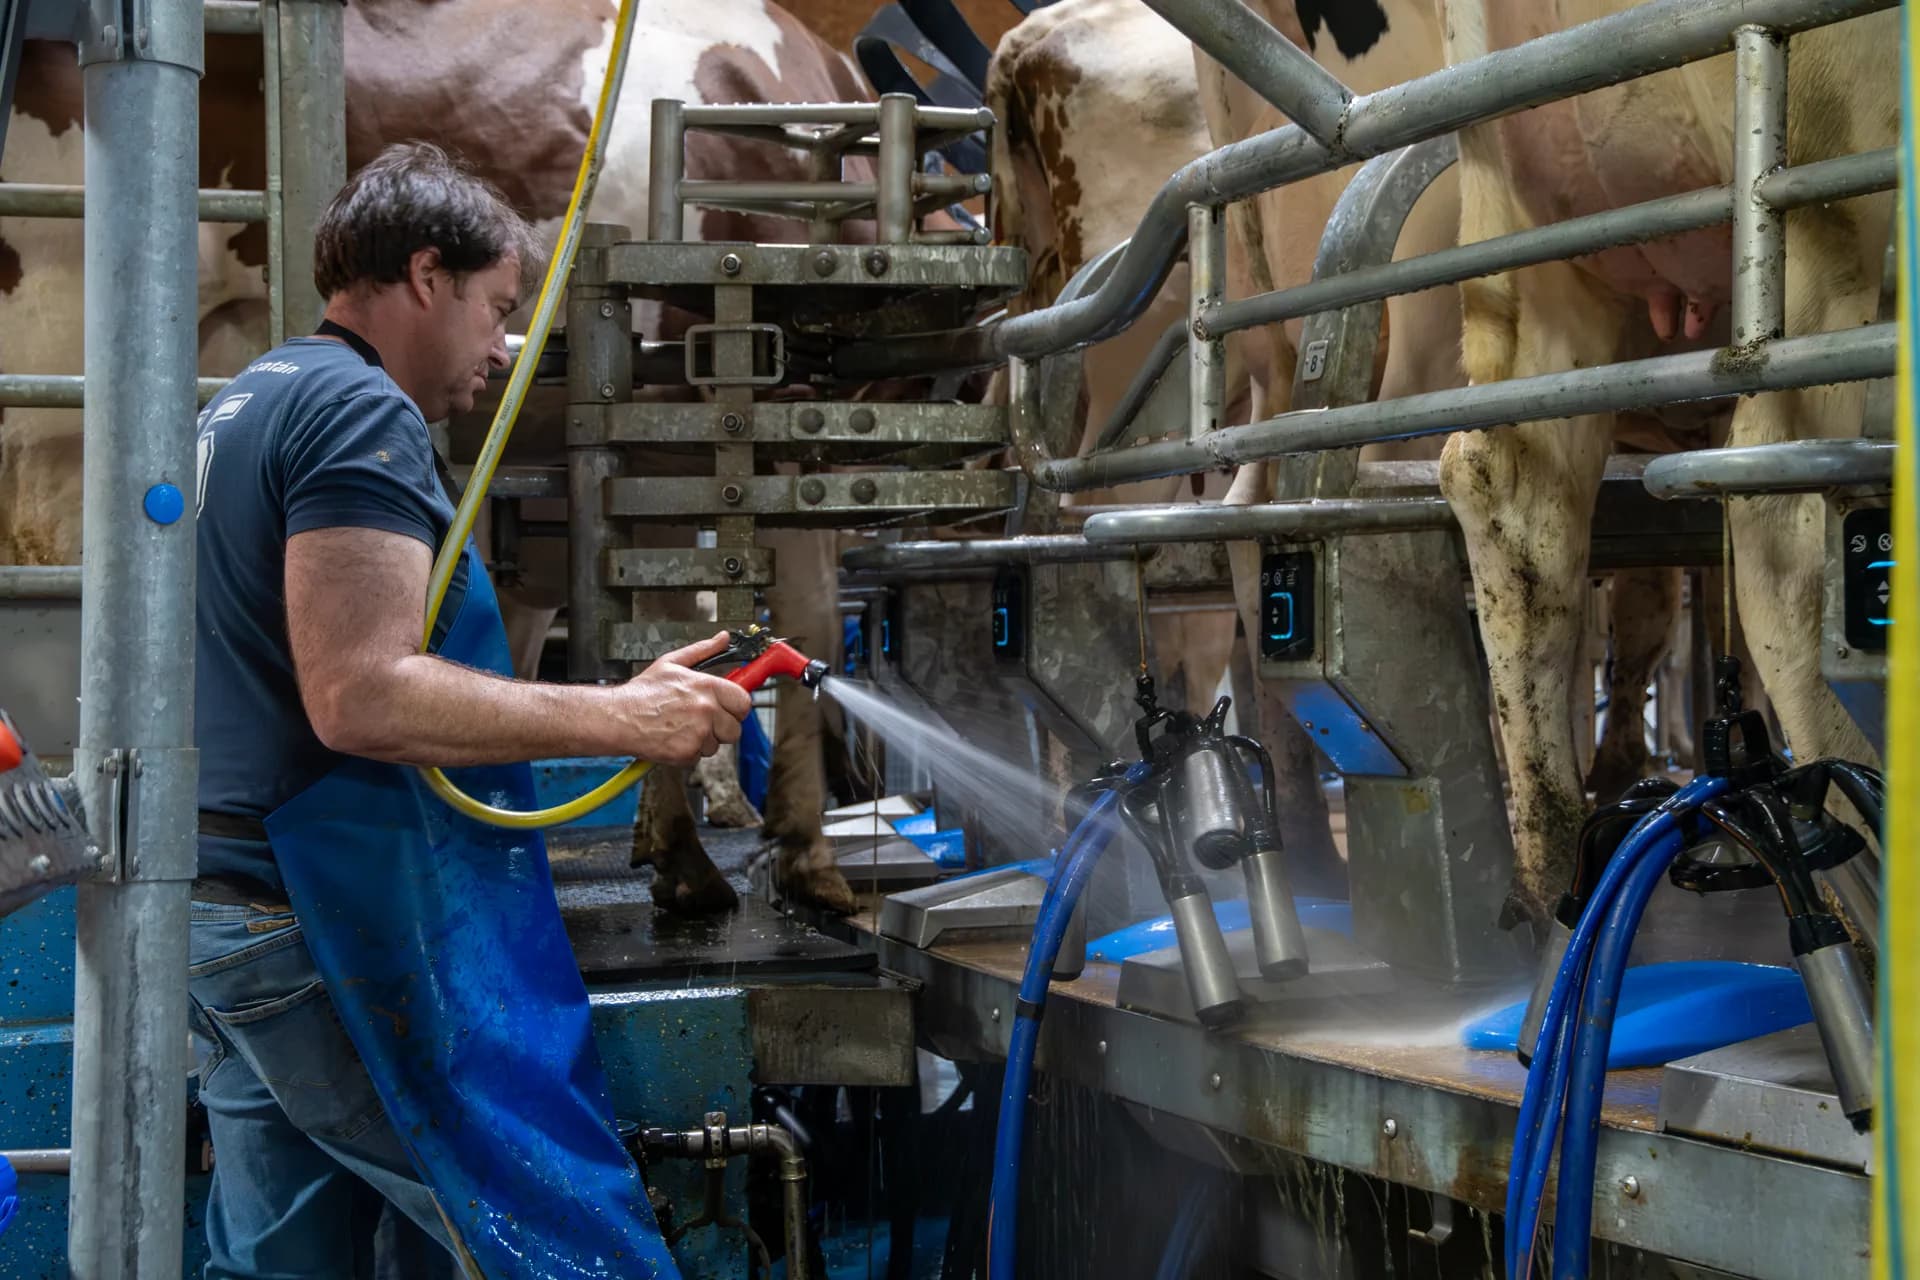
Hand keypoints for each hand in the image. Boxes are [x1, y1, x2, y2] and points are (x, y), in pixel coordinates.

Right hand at [611, 631, 754, 765]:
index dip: (736, 706)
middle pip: (735, 728)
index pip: (743, 702)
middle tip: (703, 720)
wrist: (619, 717)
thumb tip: (722, 639)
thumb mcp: (672, 663)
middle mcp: (706, 710)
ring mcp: (698, 733)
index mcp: (706, 686)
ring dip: (703, 740)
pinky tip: (674, 737)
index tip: (730, 707)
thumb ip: (703, 650)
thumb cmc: (643, 692)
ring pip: (716, 744)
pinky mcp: (687, 753)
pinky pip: (699, 756)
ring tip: (682, 727)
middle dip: (722, 726)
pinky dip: (688, 751)